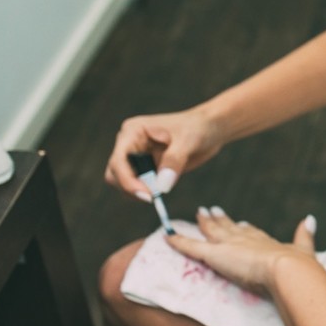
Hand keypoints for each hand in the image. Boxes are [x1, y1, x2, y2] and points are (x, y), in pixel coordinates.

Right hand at [105, 107, 225, 200]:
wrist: (210, 129)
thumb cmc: (198, 128)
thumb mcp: (188, 141)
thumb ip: (174, 161)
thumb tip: (161, 186)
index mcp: (133, 132)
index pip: (119, 160)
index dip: (128, 180)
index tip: (147, 195)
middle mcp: (129, 144)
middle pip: (115, 174)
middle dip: (131, 188)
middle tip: (154, 197)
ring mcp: (136, 157)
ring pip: (123, 182)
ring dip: (138, 192)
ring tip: (160, 191)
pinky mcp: (146, 168)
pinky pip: (138, 186)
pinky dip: (146, 192)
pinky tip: (162, 190)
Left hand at [167, 207, 317, 294]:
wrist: (288, 270)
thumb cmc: (298, 267)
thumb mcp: (304, 249)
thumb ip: (305, 234)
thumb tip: (310, 218)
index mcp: (266, 240)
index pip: (250, 232)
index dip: (244, 228)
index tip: (241, 223)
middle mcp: (246, 238)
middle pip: (230, 227)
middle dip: (221, 220)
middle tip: (211, 210)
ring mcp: (230, 245)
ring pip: (212, 231)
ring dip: (204, 223)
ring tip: (198, 213)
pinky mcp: (215, 254)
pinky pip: (192, 247)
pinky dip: (178, 242)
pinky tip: (167, 236)